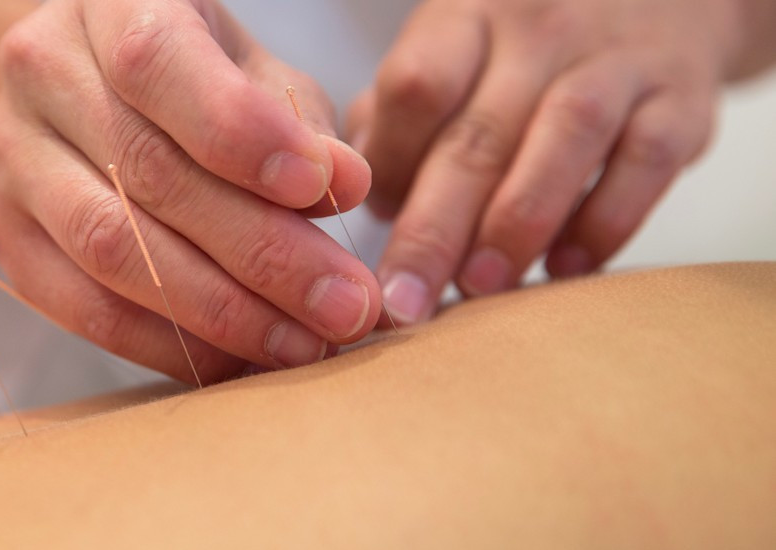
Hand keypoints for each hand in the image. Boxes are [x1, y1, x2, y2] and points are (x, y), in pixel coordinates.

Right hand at [0, 0, 377, 381]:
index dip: (240, 132)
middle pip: (147, 173)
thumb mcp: (253, 74)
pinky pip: (84, 309)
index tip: (325, 190)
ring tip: (304, 345)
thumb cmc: (193, 80)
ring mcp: (9, 157)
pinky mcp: (3, 235)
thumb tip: (348, 185)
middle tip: (345, 306)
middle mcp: (40, 71)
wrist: (80, 99)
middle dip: (262, 253)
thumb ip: (299, 124)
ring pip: (112, 250)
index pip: (157, 63)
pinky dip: (169, 344)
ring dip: (221, 312)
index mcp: (107, 3)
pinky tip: (238, 360)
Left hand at [348, 0, 750, 323]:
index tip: (372, 225)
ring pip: (563, 138)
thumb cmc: (524, 50)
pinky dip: (606, 221)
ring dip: (517, 223)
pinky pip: (646, 160)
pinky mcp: (681, 97)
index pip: (416, 86)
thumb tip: (359, 197)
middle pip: (478, 133)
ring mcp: (614, 58)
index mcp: (467, 19)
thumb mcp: (456, 53)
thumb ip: (400, 117)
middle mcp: (539, 31)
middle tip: (406, 301)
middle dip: (435, 228)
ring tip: (481, 287)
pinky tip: (568, 268)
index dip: (389, 163)